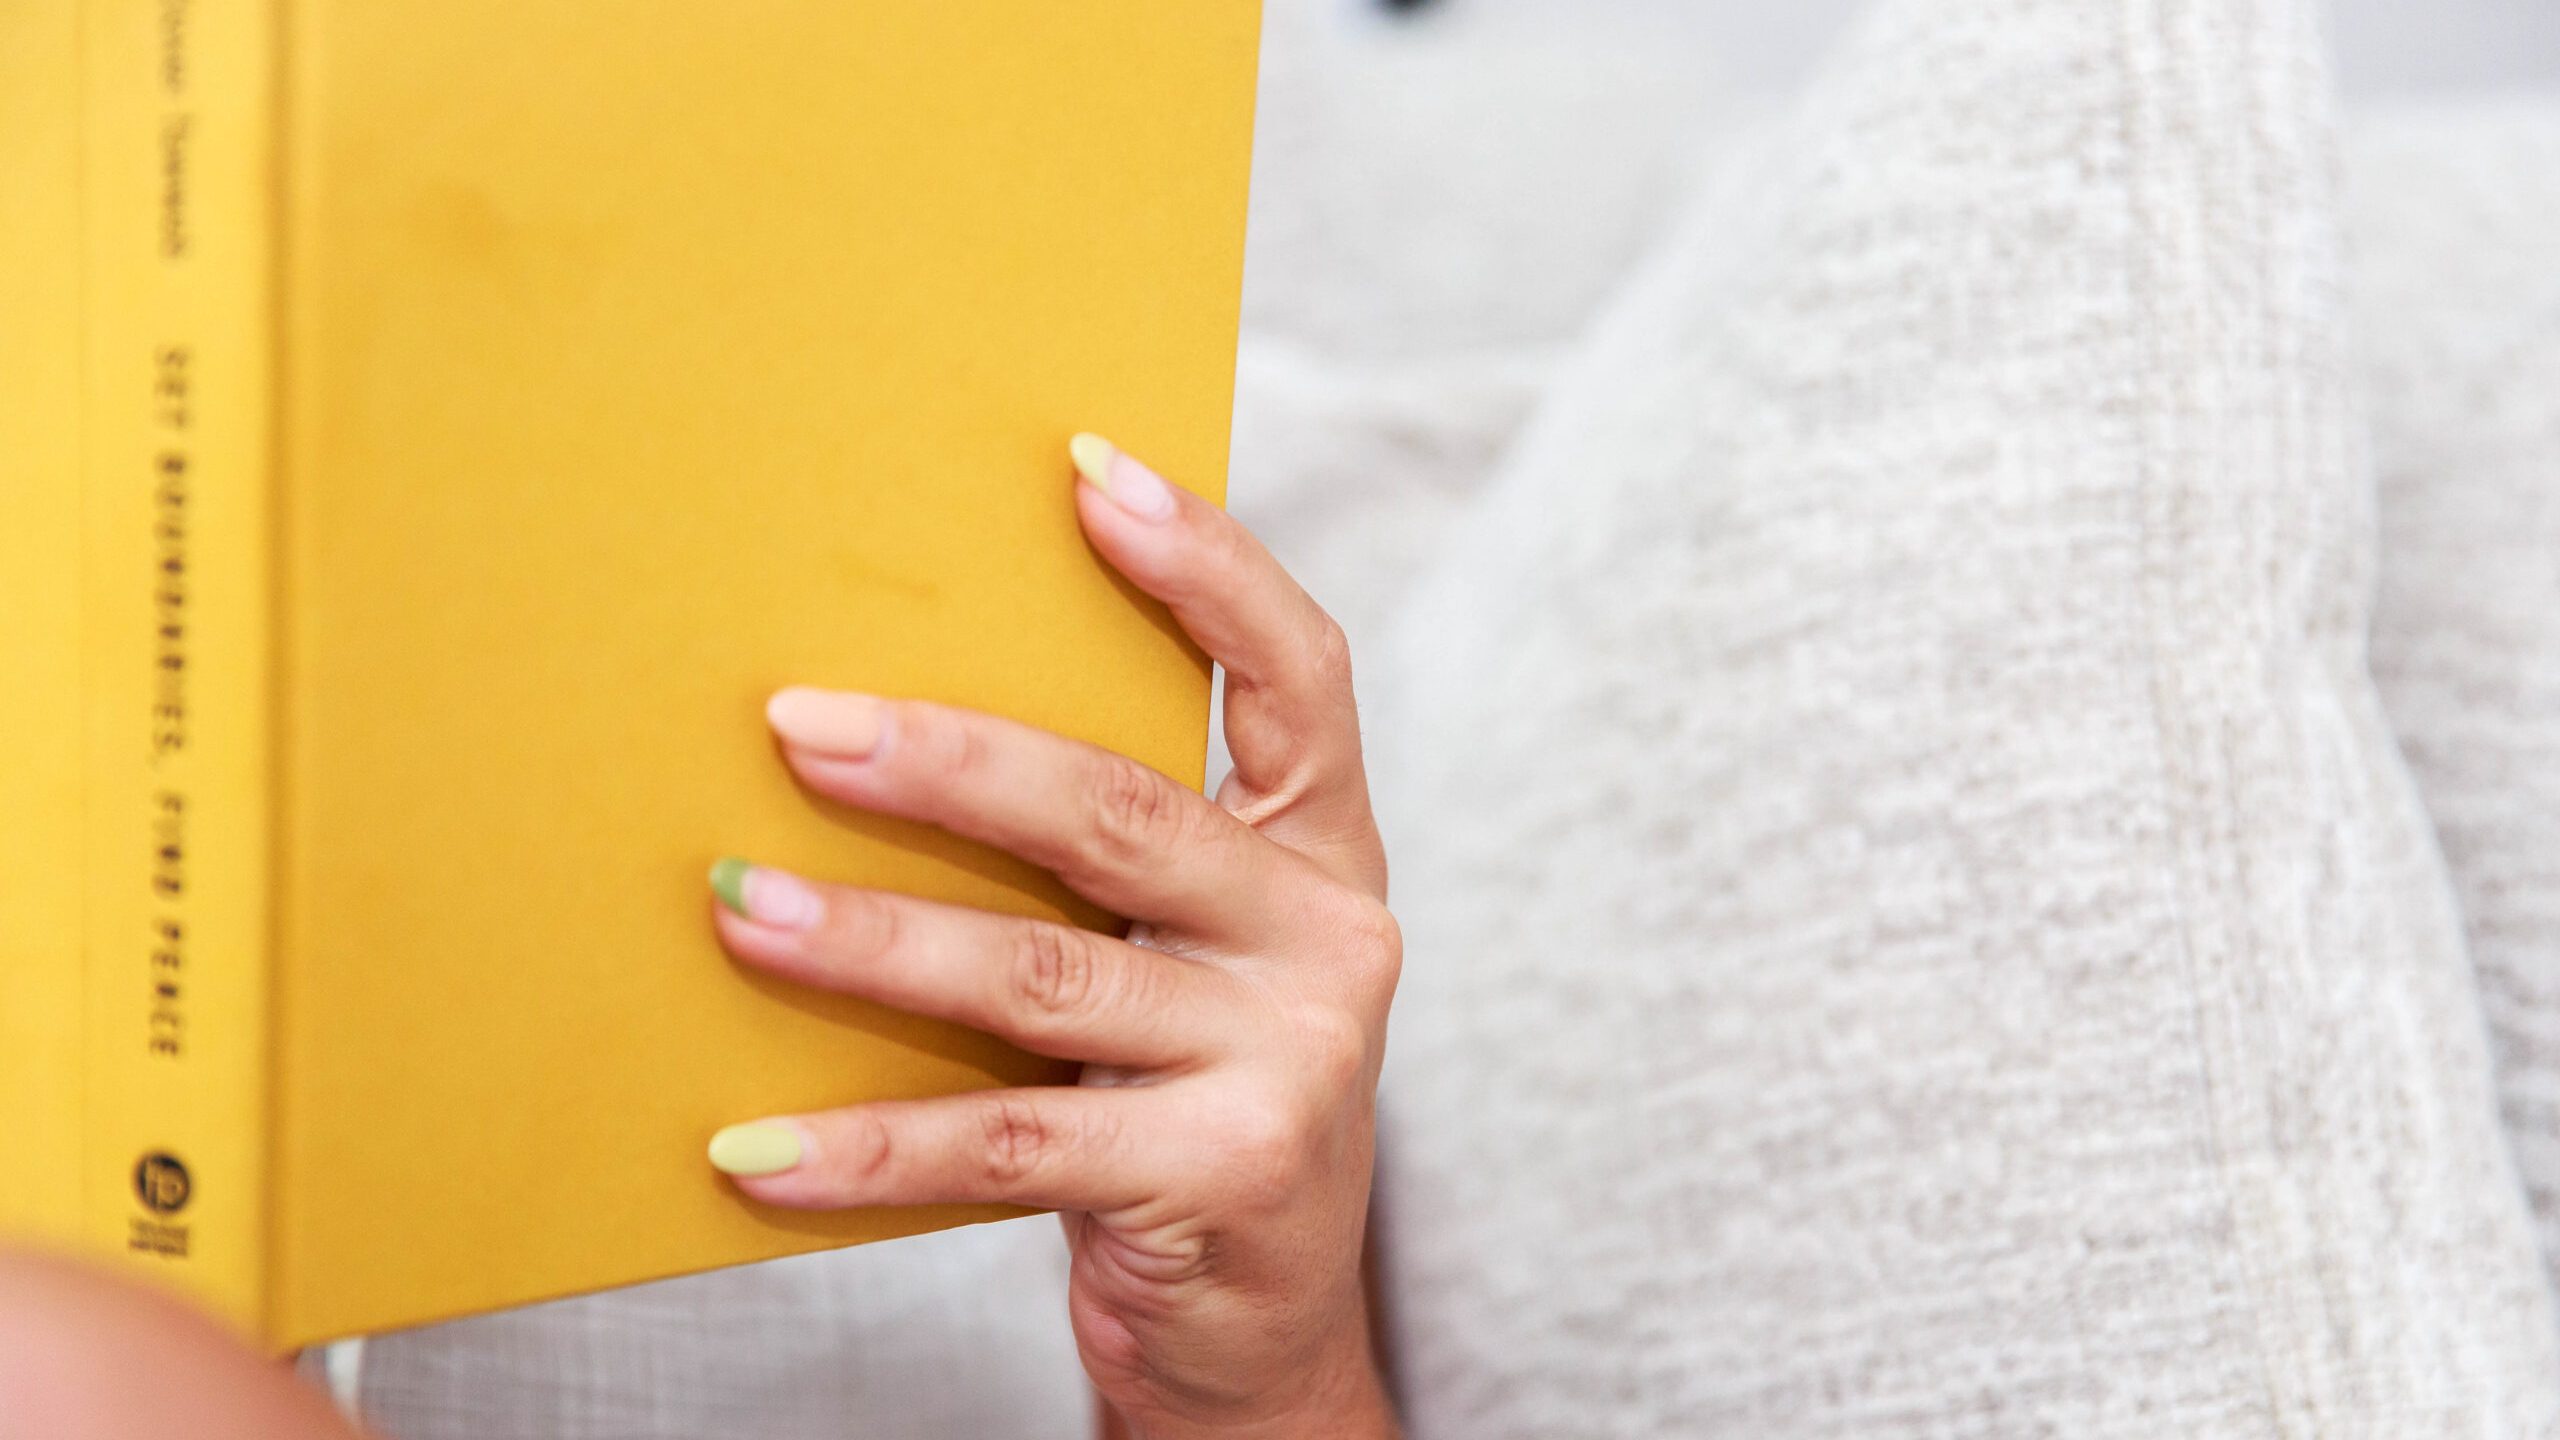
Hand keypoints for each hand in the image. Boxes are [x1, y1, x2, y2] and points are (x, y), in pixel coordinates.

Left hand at [704, 434, 1400, 1438]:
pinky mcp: (1219, 1175)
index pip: (1301, 677)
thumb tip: (872, 731)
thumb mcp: (1178, 960)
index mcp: (1320, 857)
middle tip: (798, 724)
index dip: (1205, 569)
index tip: (1087, 473)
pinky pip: (1006, 1143)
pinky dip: (869, 1145)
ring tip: (739, 911)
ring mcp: (1285, 1060)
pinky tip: (757, 1149)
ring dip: (873, 943)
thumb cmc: (1181, 1102)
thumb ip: (1102, 862)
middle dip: (952, 762)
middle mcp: (1327, 939)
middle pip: (1126, 812)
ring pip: (1046, 975)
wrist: (1258, 1333)